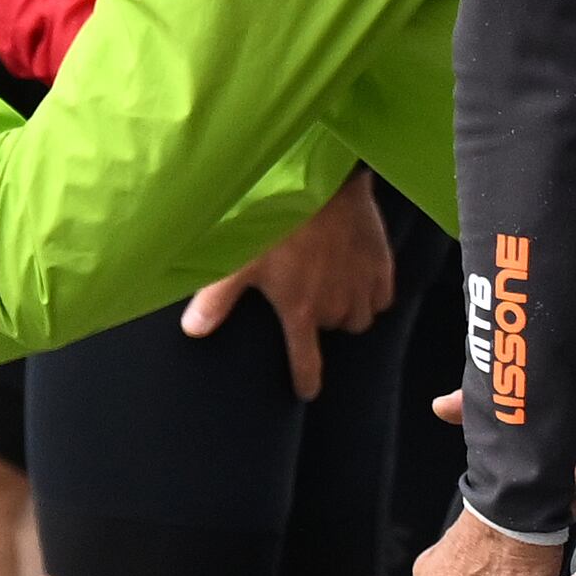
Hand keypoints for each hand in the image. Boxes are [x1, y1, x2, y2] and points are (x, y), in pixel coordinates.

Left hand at [183, 180, 396, 398]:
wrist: (321, 184)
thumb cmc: (274, 222)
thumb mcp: (237, 260)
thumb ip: (216, 299)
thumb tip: (193, 330)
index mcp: (300, 309)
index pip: (306, 358)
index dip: (306, 378)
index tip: (307, 392)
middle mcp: (337, 305)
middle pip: (334, 330)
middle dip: (321, 321)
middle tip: (305, 297)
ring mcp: (363, 286)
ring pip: (361, 317)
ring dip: (347, 310)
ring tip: (329, 290)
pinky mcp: (382, 265)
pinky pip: (383, 296)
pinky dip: (371, 293)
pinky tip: (355, 279)